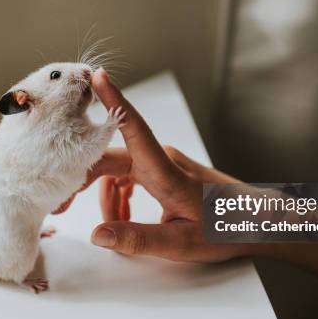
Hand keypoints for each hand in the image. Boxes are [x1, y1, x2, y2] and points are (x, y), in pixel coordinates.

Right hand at [75, 68, 251, 261]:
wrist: (257, 221)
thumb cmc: (226, 228)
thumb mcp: (181, 243)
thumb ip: (139, 239)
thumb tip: (98, 233)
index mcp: (165, 171)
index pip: (133, 127)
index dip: (113, 101)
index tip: (96, 75)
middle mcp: (161, 159)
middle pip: (110, 158)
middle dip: (81, 179)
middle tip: (60, 206)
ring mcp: (163, 162)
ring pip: (118, 171)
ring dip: (107, 197)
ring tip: (114, 226)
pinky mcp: (165, 170)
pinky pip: (131, 176)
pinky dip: (121, 196)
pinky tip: (124, 218)